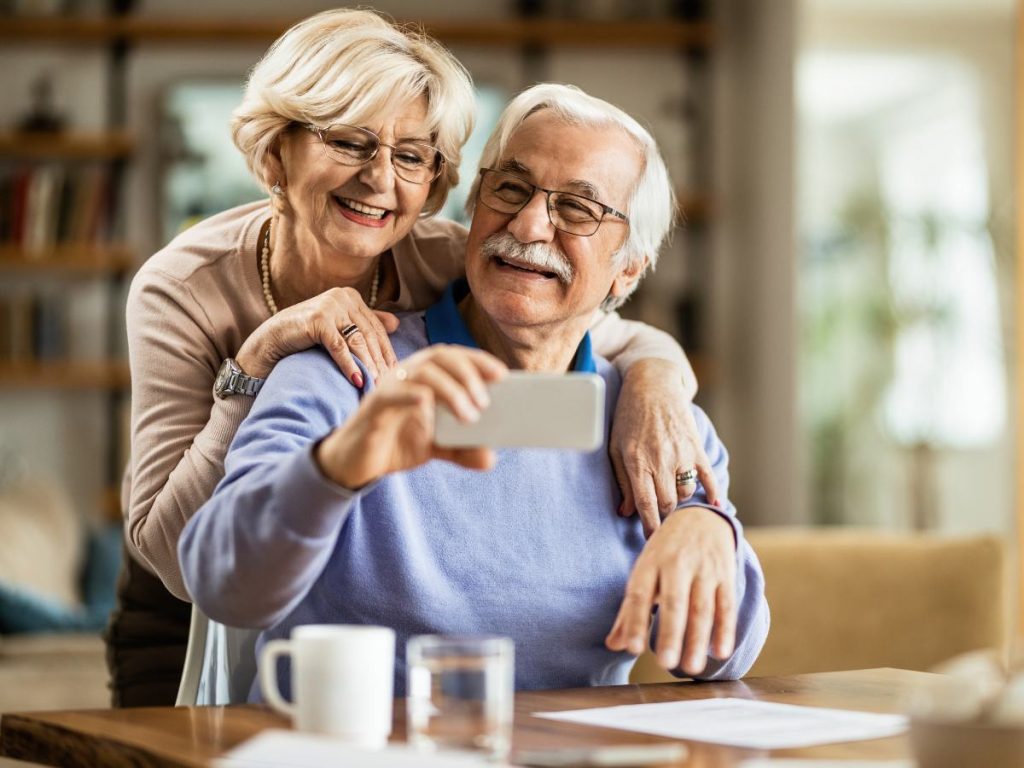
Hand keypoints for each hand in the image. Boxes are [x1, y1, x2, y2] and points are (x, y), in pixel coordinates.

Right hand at [235, 287, 399, 385]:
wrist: (272, 338)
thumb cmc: (307, 334)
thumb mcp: (339, 325)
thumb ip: (365, 322)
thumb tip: (396, 323)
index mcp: (351, 297)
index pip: (376, 327)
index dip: (387, 351)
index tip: (396, 372)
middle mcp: (343, 297)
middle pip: (369, 335)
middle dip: (380, 361)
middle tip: (390, 383)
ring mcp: (330, 306)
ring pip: (357, 341)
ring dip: (369, 366)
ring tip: (376, 385)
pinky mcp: (318, 319)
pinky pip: (339, 347)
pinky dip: (349, 365)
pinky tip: (358, 380)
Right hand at [316, 345, 507, 487]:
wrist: (355, 463)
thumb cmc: (395, 443)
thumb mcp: (435, 448)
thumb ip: (461, 450)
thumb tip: (490, 458)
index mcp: (424, 377)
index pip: (453, 356)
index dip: (478, 360)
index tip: (503, 375)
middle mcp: (407, 374)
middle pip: (440, 356)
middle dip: (468, 373)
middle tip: (485, 402)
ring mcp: (390, 386)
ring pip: (422, 371)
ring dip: (451, 389)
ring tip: (468, 414)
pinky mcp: (375, 405)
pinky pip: (394, 392)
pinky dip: (415, 395)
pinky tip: (430, 406)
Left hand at [605, 506, 735, 675]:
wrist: (699, 517)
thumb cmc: (664, 554)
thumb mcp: (644, 573)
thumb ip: (629, 611)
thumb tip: (612, 645)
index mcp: (650, 563)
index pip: (639, 594)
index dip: (635, 621)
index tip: (632, 648)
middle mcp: (676, 564)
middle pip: (673, 601)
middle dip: (670, 633)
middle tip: (666, 663)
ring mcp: (703, 568)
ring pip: (701, 607)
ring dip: (697, 639)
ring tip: (690, 668)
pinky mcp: (725, 574)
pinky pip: (726, 604)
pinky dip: (725, 629)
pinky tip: (720, 652)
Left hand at [609, 358, 719, 536]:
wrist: (653, 384)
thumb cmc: (628, 417)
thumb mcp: (616, 447)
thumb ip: (623, 480)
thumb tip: (627, 512)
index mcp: (636, 461)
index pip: (645, 504)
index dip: (650, 527)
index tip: (652, 542)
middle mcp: (660, 460)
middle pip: (667, 503)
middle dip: (664, 516)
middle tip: (662, 520)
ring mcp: (681, 453)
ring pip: (686, 493)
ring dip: (680, 500)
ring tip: (672, 497)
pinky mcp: (696, 447)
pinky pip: (708, 477)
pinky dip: (713, 493)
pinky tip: (715, 505)